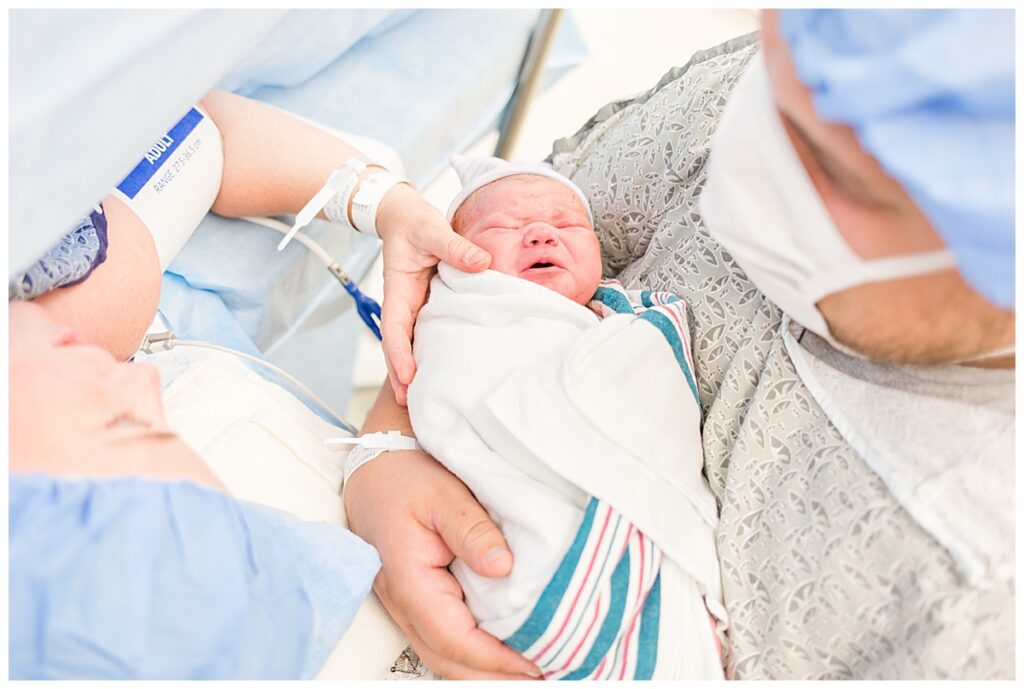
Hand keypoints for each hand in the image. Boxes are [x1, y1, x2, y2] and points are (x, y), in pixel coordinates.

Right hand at [343, 449, 539, 679]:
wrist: (376, 468)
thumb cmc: (405, 478)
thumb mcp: (443, 495)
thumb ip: (472, 531)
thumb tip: (502, 567)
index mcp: (409, 582)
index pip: (454, 638)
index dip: (495, 659)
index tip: (533, 666)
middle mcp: (403, 603)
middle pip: (447, 660)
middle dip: (493, 677)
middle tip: (542, 677)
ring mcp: (407, 605)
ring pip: (443, 655)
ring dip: (482, 671)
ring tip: (527, 672)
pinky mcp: (417, 599)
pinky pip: (443, 639)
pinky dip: (472, 653)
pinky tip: (502, 651)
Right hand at [374, 184, 490, 404]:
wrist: (403, 215)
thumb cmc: (414, 222)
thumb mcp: (433, 229)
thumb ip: (456, 247)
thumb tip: (482, 262)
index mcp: (398, 289)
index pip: (393, 327)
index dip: (398, 354)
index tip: (408, 376)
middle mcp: (402, 303)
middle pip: (397, 345)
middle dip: (400, 375)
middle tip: (408, 403)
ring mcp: (412, 307)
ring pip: (409, 343)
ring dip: (412, 370)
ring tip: (419, 398)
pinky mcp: (424, 306)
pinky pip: (423, 333)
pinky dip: (426, 353)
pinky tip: (436, 371)